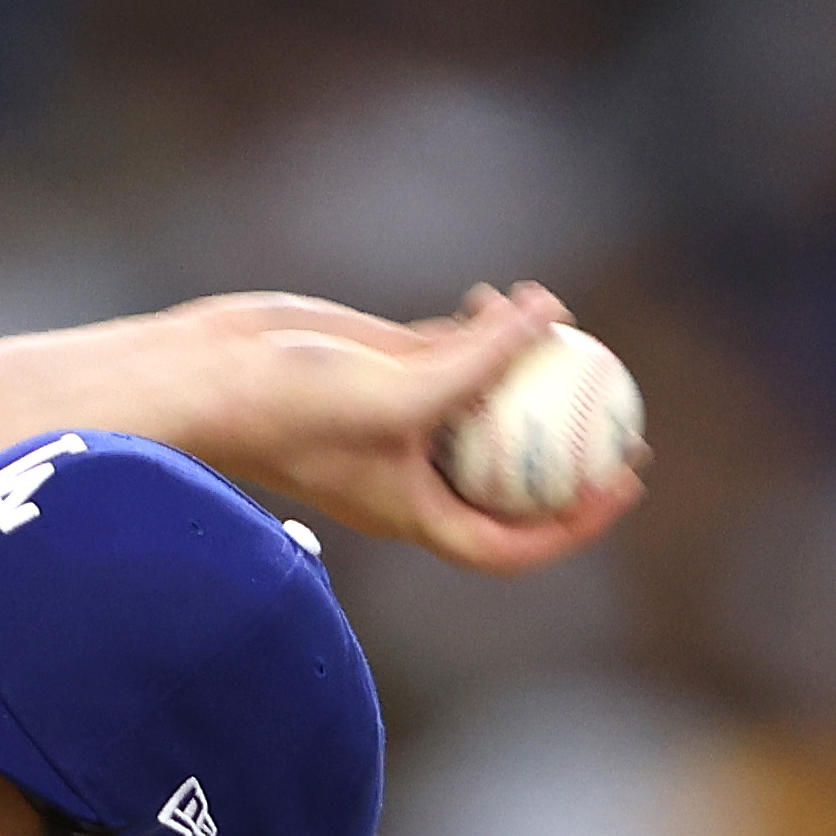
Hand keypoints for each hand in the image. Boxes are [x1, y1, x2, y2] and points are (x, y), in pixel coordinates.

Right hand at [135, 285, 643, 578]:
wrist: (209, 371)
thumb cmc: (291, 406)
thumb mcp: (398, 390)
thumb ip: (477, 358)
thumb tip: (553, 313)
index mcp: (418, 512)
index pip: (513, 541)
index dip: (576, 523)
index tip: (622, 482)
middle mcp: (417, 472)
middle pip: (515, 476)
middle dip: (572, 450)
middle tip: (626, 414)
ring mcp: (403, 419)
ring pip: (487, 403)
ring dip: (528, 369)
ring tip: (565, 325)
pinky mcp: (384, 369)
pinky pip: (452, 354)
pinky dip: (482, 329)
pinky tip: (502, 295)